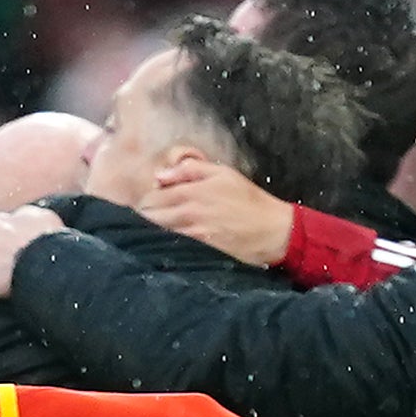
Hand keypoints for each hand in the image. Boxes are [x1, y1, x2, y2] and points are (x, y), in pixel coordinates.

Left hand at [140, 155, 297, 269]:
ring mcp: (194, 231)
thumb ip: (190, 169)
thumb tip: (160, 175)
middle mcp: (189, 211)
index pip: (154, 195)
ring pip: (160, 229)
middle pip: (151, 214)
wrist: (272, 229)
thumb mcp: (223, 173)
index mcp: (193, 190)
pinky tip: (167, 238)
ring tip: (152, 225)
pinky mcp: (200, 247)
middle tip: (143, 213)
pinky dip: (167, 239)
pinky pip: (175, 242)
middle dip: (144, 213)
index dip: (145, 198)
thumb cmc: (249, 199)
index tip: (145, 199)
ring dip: (152, 227)